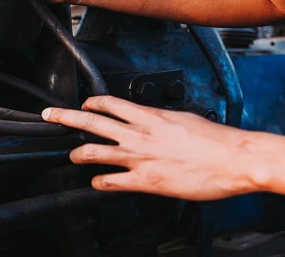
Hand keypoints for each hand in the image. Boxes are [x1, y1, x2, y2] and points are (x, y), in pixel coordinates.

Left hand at [42, 96, 264, 200]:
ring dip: (77, 153)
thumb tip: (149, 119)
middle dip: (65, 116)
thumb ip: (159, 119)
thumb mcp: (182, 118)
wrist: (235, 159)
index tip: (82, 102)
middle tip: (49, 116)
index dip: (90, 101)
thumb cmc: (215, 140)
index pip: (108, 102)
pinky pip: (111, 181)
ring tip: (72, 155)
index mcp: (148, 115)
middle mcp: (138, 133)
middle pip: (91, 120)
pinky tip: (96, 182)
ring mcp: (138, 157)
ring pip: (93, 150)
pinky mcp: (144, 180)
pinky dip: (99, 182)